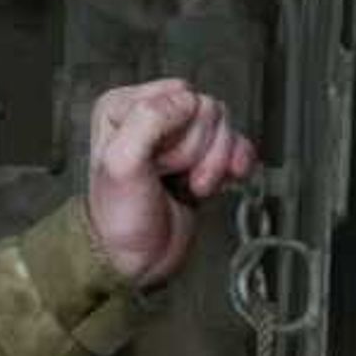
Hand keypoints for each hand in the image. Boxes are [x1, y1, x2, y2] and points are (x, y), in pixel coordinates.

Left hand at [85, 79, 258, 287]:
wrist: (136, 260)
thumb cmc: (119, 218)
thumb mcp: (121, 163)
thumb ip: (148, 121)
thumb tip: (187, 99)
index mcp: (124, 106)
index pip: (181, 95)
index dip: (178, 131)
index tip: (158, 162)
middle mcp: (152, 116)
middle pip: (207, 111)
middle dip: (196, 151)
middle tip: (171, 176)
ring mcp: (179, 138)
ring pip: (224, 127)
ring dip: (214, 163)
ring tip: (190, 185)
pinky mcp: (202, 158)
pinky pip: (237, 144)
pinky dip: (236, 162)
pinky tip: (225, 179)